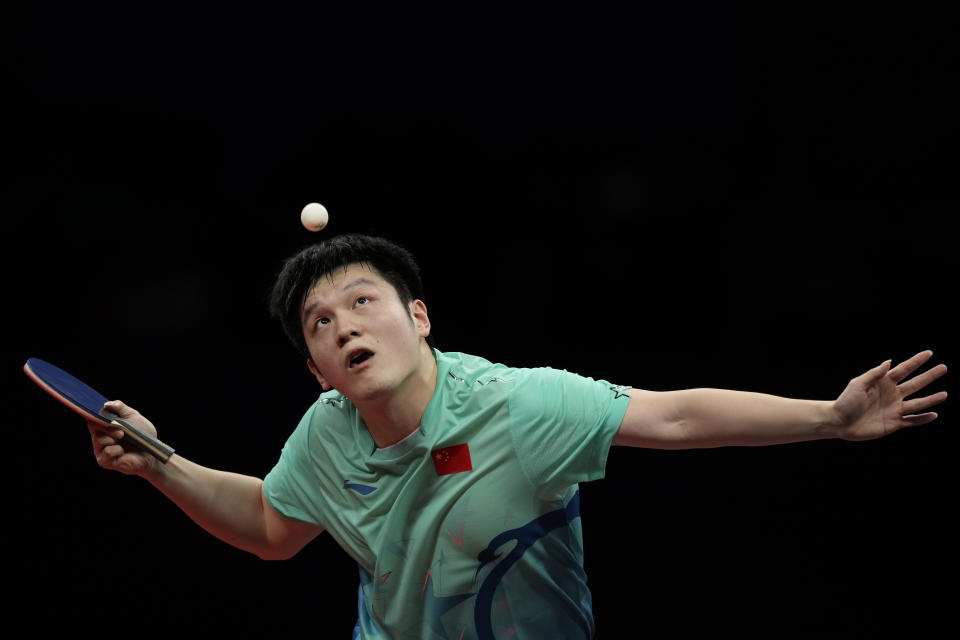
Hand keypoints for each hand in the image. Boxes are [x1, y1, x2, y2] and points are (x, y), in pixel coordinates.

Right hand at [88, 400, 159, 475]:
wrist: (151, 452)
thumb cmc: (142, 435)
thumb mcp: (134, 417)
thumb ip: (121, 408)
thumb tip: (106, 404)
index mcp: (105, 426)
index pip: (93, 418)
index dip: (94, 414)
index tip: (101, 411)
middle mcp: (100, 438)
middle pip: (94, 427)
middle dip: (109, 427)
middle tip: (121, 432)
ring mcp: (101, 450)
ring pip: (99, 439)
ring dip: (113, 438)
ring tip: (123, 440)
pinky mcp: (105, 461)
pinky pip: (107, 452)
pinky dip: (117, 450)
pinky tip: (123, 452)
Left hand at [833, 350, 947, 440]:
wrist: (839, 422)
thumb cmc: (845, 402)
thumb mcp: (858, 384)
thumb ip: (874, 374)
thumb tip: (889, 361)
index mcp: (883, 383)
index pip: (903, 370)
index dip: (916, 361)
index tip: (929, 353)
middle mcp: (892, 394)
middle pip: (915, 384)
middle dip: (929, 376)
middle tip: (944, 367)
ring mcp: (894, 409)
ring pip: (918, 403)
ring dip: (931, 399)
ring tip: (944, 394)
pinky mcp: (894, 423)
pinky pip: (912, 421)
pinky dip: (923, 419)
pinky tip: (934, 415)